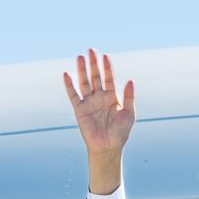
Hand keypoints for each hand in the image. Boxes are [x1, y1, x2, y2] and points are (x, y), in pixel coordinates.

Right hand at [62, 49, 133, 193]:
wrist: (108, 148)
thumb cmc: (120, 133)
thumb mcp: (129, 114)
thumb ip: (130, 97)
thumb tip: (131, 80)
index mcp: (112, 98)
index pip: (109, 78)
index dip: (107, 67)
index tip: (105, 56)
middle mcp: (100, 98)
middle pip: (95, 77)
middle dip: (93, 64)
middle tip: (91, 50)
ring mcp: (89, 103)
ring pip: (84, 83)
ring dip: (82, 70)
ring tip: (80, 57)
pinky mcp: (79, 110)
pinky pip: (73, 95)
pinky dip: (69, 85)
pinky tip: (67, 74)